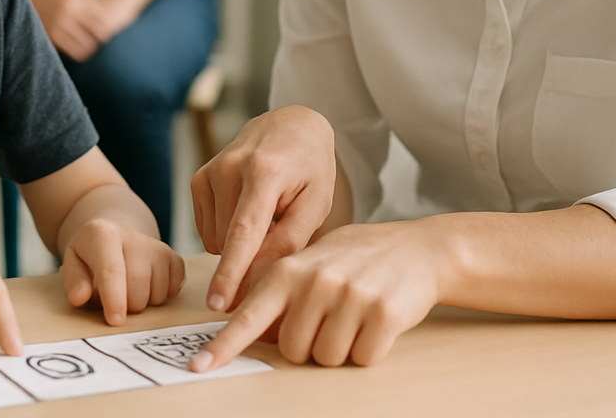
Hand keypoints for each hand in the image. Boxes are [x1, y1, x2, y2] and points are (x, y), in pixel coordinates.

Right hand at [30, 0, 136, 61]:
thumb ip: (97, 4)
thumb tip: (125, 16)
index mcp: (77, 0)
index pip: (103, 21)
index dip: (110, 31)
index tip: (109, 33)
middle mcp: (68, 12)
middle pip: (97, 35)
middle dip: (102, 41)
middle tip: (101, 42)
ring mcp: (57, 25)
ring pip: (85, 48)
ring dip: (91, 50)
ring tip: (91, 48)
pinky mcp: (50, 36)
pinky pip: (71, 52)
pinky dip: (79, 54)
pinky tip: (80, 51)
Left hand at [61, 217, 185, 325]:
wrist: (112, 237)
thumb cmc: (89, 258)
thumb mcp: (72, 265)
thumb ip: (73, 282)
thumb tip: (80, 297)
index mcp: (102, 234)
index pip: (112, 269)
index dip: (114, 298)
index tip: (115, 321)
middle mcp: (132, 235)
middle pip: (138, 284)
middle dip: (128, 305)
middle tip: (115, 302)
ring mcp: (155, 245)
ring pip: (159, 290)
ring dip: (144, 303)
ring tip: (129, 291)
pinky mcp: (172, 255)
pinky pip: (175, 288)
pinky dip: (163, 296)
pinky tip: (148, 286)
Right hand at [191, 106, 336, 311]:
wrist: (289, 126)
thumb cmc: (309, 169)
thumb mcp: (315, 205)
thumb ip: (286, 244)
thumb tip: (255, 283)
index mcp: (264, 173)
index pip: (243, 233)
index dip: (230, 273)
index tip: (218, 305)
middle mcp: (229, 168)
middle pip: (229, 242)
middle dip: (251, 256)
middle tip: (280, 227)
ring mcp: (209, 171)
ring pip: (216, 241)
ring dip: (239, 243)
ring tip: (265, 213)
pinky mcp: (198, 179)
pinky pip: (207, 230)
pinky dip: (227, 232)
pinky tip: (246, 210)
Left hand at [193, 221, 442, 370]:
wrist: (416, 249)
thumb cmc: (356, 260)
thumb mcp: (311, 263)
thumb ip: (281, 293)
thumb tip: (259, 333)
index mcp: (290, 270)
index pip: (250, 316)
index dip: (224, 346)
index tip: (198, 367)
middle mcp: (315, 281)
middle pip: (294, 351)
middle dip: (311, 345)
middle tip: (332, 317)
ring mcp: (349, 296)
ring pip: (327, 358)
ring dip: (341, 348)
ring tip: (355, 316)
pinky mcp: (382, 313)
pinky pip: (363, 358)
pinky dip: (369, 350)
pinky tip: (377, 322)